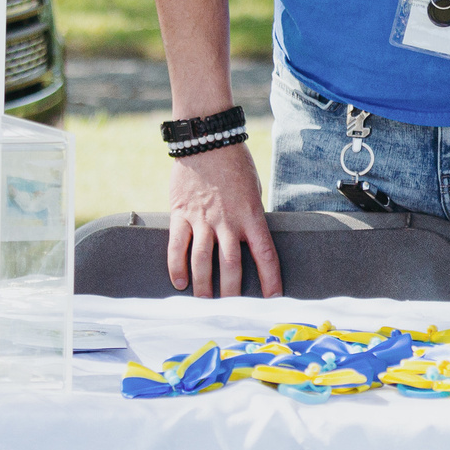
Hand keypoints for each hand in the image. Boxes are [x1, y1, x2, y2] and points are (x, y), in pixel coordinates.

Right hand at [167, 142, 281, 297]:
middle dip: (232, 293)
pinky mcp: (180, 214)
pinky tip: (180, 282)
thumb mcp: (253, 191)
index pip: (265, 255)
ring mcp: (203, 219)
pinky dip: (177, 267)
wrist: (208, 140)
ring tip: (203, 302)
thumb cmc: (235, 165)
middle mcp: (228, 222)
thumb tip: (249, 244)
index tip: (272, 300)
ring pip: (203, 262)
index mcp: (251, 215)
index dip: (270, 280)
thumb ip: (250, 218)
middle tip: (231, 310)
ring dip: (203, 286)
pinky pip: (177, 246)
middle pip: (232, 266)